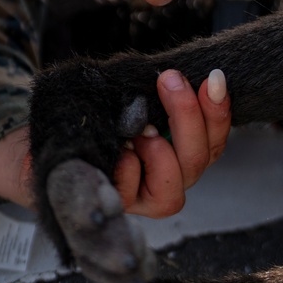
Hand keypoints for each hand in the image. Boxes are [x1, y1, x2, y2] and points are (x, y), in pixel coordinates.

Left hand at [116, 69, 231, 218]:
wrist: (64, 130)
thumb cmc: (103, 107)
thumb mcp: (136, 92)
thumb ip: (165, 89)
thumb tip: (187, 78)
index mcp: (182, 152)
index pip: (213, 142)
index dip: (218, 113)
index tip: (214, 78)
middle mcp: (168, 179)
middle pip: (198, 163)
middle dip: (188, 115)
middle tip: (170, 80)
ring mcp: (142, 197)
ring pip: (172, 195)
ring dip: (160, 154)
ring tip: (142, 130)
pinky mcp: (116, 204)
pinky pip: (130, 196)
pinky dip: (128, 170)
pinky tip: (120, 150)